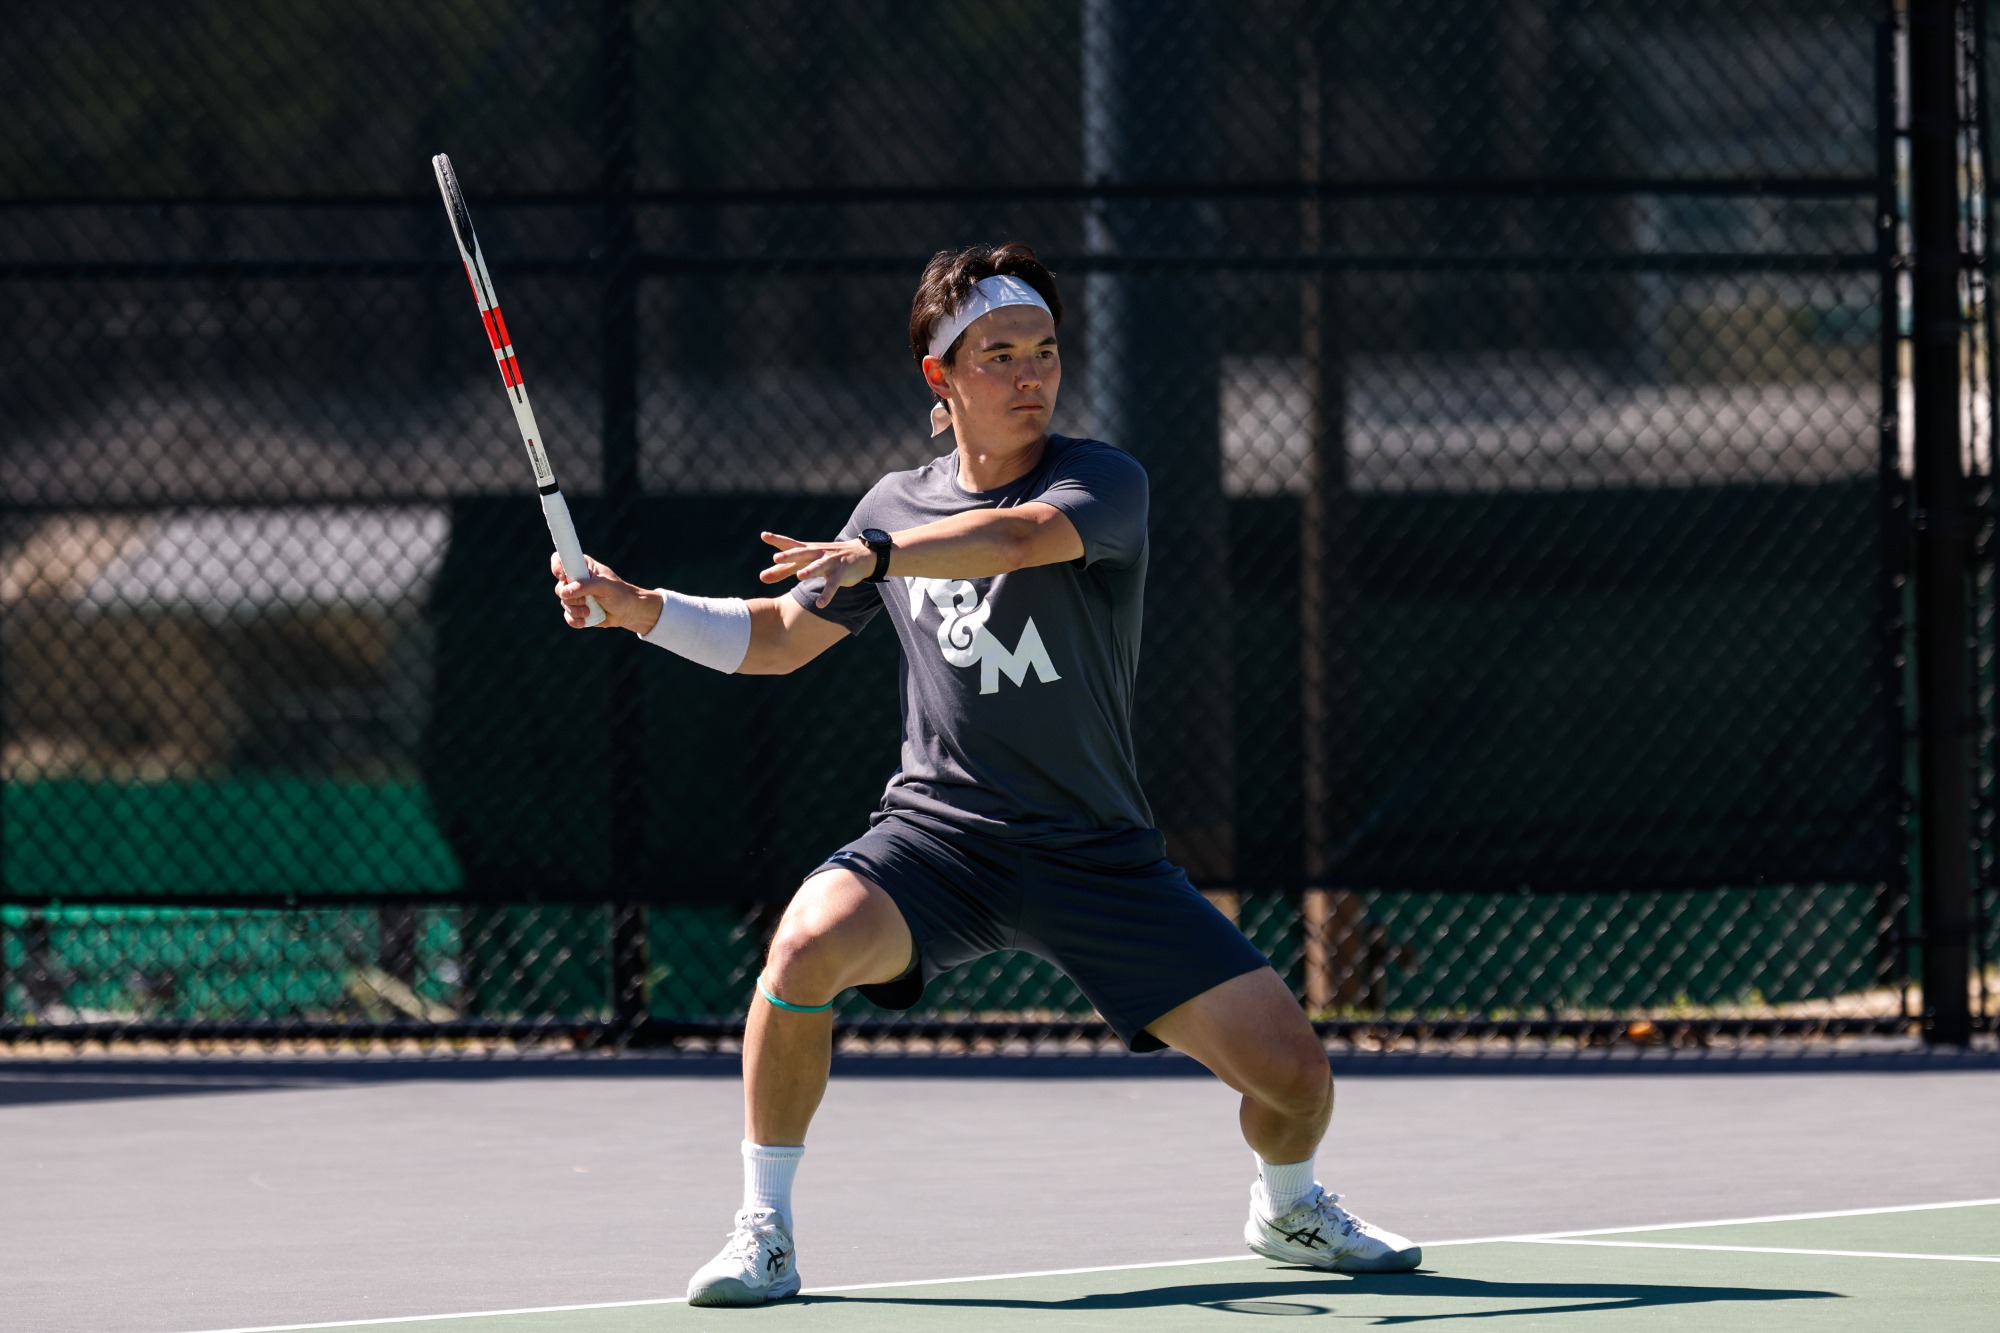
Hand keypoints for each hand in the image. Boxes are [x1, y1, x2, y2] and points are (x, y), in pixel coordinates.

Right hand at [550, 552, 653, 630]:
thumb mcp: (604, 586)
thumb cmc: (620, 594)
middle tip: (585, 600)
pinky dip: (573, 620)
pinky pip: (567, 615)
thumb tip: (565, 592)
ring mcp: (576, 595)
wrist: (628, 612)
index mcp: (583, 566)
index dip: (557, 567)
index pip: (561, 559)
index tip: (563, 577)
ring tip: (589, 612)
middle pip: (560, 586)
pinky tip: (583, 622)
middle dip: (570, 597)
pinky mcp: (578, 609)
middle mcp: (577, 579)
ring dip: (575, 610)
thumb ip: (584, 586)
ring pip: (564, 602)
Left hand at [758, 531, 874, 607]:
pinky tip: (820, 604)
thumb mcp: (805, 563)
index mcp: (807, 550)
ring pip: (819, 566)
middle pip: (802, 554)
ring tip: (800, 576)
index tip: (764, 535)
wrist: (861, 555)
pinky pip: (833, 585)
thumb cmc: (826, 559)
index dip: (777, 539)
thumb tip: (761, 577)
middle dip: (789, 555)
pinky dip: (827, 594)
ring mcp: (830, 563)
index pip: (790, 544)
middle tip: (775, 558)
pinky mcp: (841, 573)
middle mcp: (817, 554)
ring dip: (810, 570)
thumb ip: (783, 570)